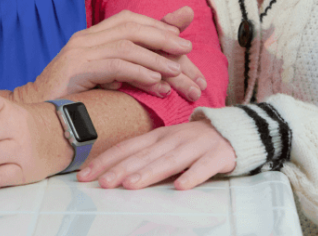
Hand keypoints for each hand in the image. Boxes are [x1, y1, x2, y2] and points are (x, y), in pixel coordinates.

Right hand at [12, 7, 206, 103]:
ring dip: (155, 59)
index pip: (131, 20)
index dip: (159, 27)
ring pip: (125, 46)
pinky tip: (154, 82)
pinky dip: (137, 72)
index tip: (183, 43)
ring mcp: (78, 52)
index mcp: (93, 36)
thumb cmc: (77, 100)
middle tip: (187, 52)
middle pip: (131, 27)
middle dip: (162, 38)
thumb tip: (171, 55)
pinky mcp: (75, 71)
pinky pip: (113, 66)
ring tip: (176, 73)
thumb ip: (137, 63)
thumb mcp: (110, 79)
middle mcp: (86, 38)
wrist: (38, 118)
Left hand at [77, 120, 235, 189]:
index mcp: (158, 135)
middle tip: (103, 183)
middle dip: (122, 168)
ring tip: (131, 185)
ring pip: (170, 160)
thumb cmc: (192, 142)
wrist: (232, 131)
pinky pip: (204, 168)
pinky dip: (192, 176)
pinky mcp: (216, 156)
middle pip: (144, 155)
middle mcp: (173, 139)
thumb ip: (143, 154)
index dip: (105, 160)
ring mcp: (195, 146)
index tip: (85, 174)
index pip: (127, 147)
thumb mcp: (165, 143)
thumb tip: (110, 171)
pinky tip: (180, 187)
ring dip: (149, 172)